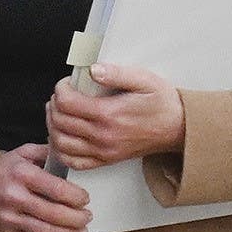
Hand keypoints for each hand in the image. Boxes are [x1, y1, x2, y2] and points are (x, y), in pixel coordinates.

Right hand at [0, 142, 90, 231]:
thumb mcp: (22, 153)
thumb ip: (47, 152)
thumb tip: (70, 156)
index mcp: (21, 174)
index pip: (56, 188)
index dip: (76, 196)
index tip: (84, 198)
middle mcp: (14, 197)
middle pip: (53, 213)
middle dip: (77, 217)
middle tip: (87, 215)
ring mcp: (9, 217)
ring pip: (45, 231)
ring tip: (82, 230)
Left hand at [46, 62, 185, 171]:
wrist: (179, 129)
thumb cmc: (162, 104)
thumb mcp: (145, 80)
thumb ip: (117, 73)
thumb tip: (92, 70)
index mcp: (110, 114)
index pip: (67, 103)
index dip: (60, 89)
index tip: (67, 83)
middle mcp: (103, 136)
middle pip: (60, 122)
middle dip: (54, 104)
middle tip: (61, 96)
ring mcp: (103, 151)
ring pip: (60, 143)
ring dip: (53, 126)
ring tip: (59, 113)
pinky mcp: (105, 160)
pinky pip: (72, 162)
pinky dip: (61, 150)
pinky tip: (64, 135)